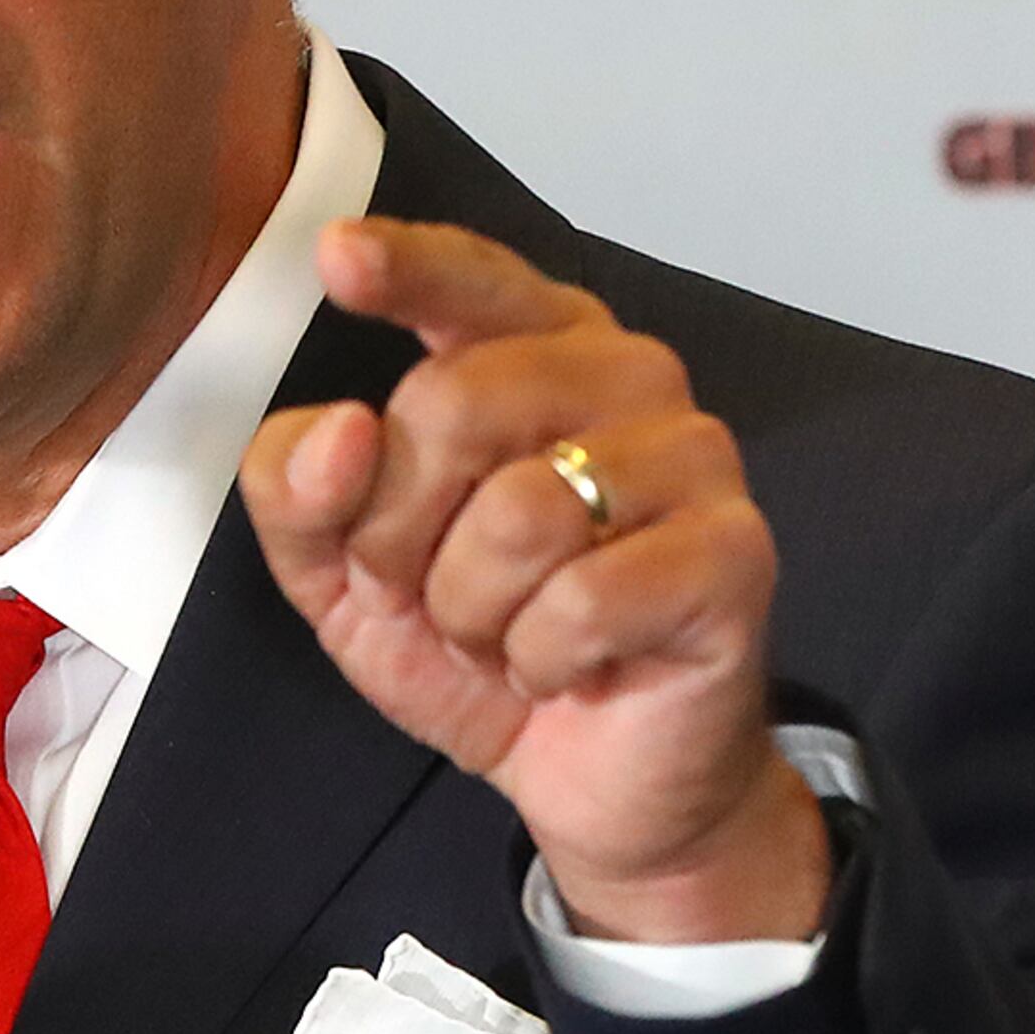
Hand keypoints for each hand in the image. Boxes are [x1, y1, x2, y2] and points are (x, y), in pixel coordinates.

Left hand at [239, 219, 828, 945]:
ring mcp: (692, 455)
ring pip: (519, 509)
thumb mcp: (342, 574)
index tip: (338, 254)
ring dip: (472, 610)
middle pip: (454, 400)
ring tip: (504, 635)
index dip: (406, 264)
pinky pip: (582, 600)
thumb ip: (299, 493)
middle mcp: (624, 373)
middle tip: (431, 593)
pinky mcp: (735, 552)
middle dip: (402, 530)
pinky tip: (567, 669)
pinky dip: (540, 659)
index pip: (468, 279)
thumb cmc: (481, 644)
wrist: (597, 779)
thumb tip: (337, 434)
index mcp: (532, 347)